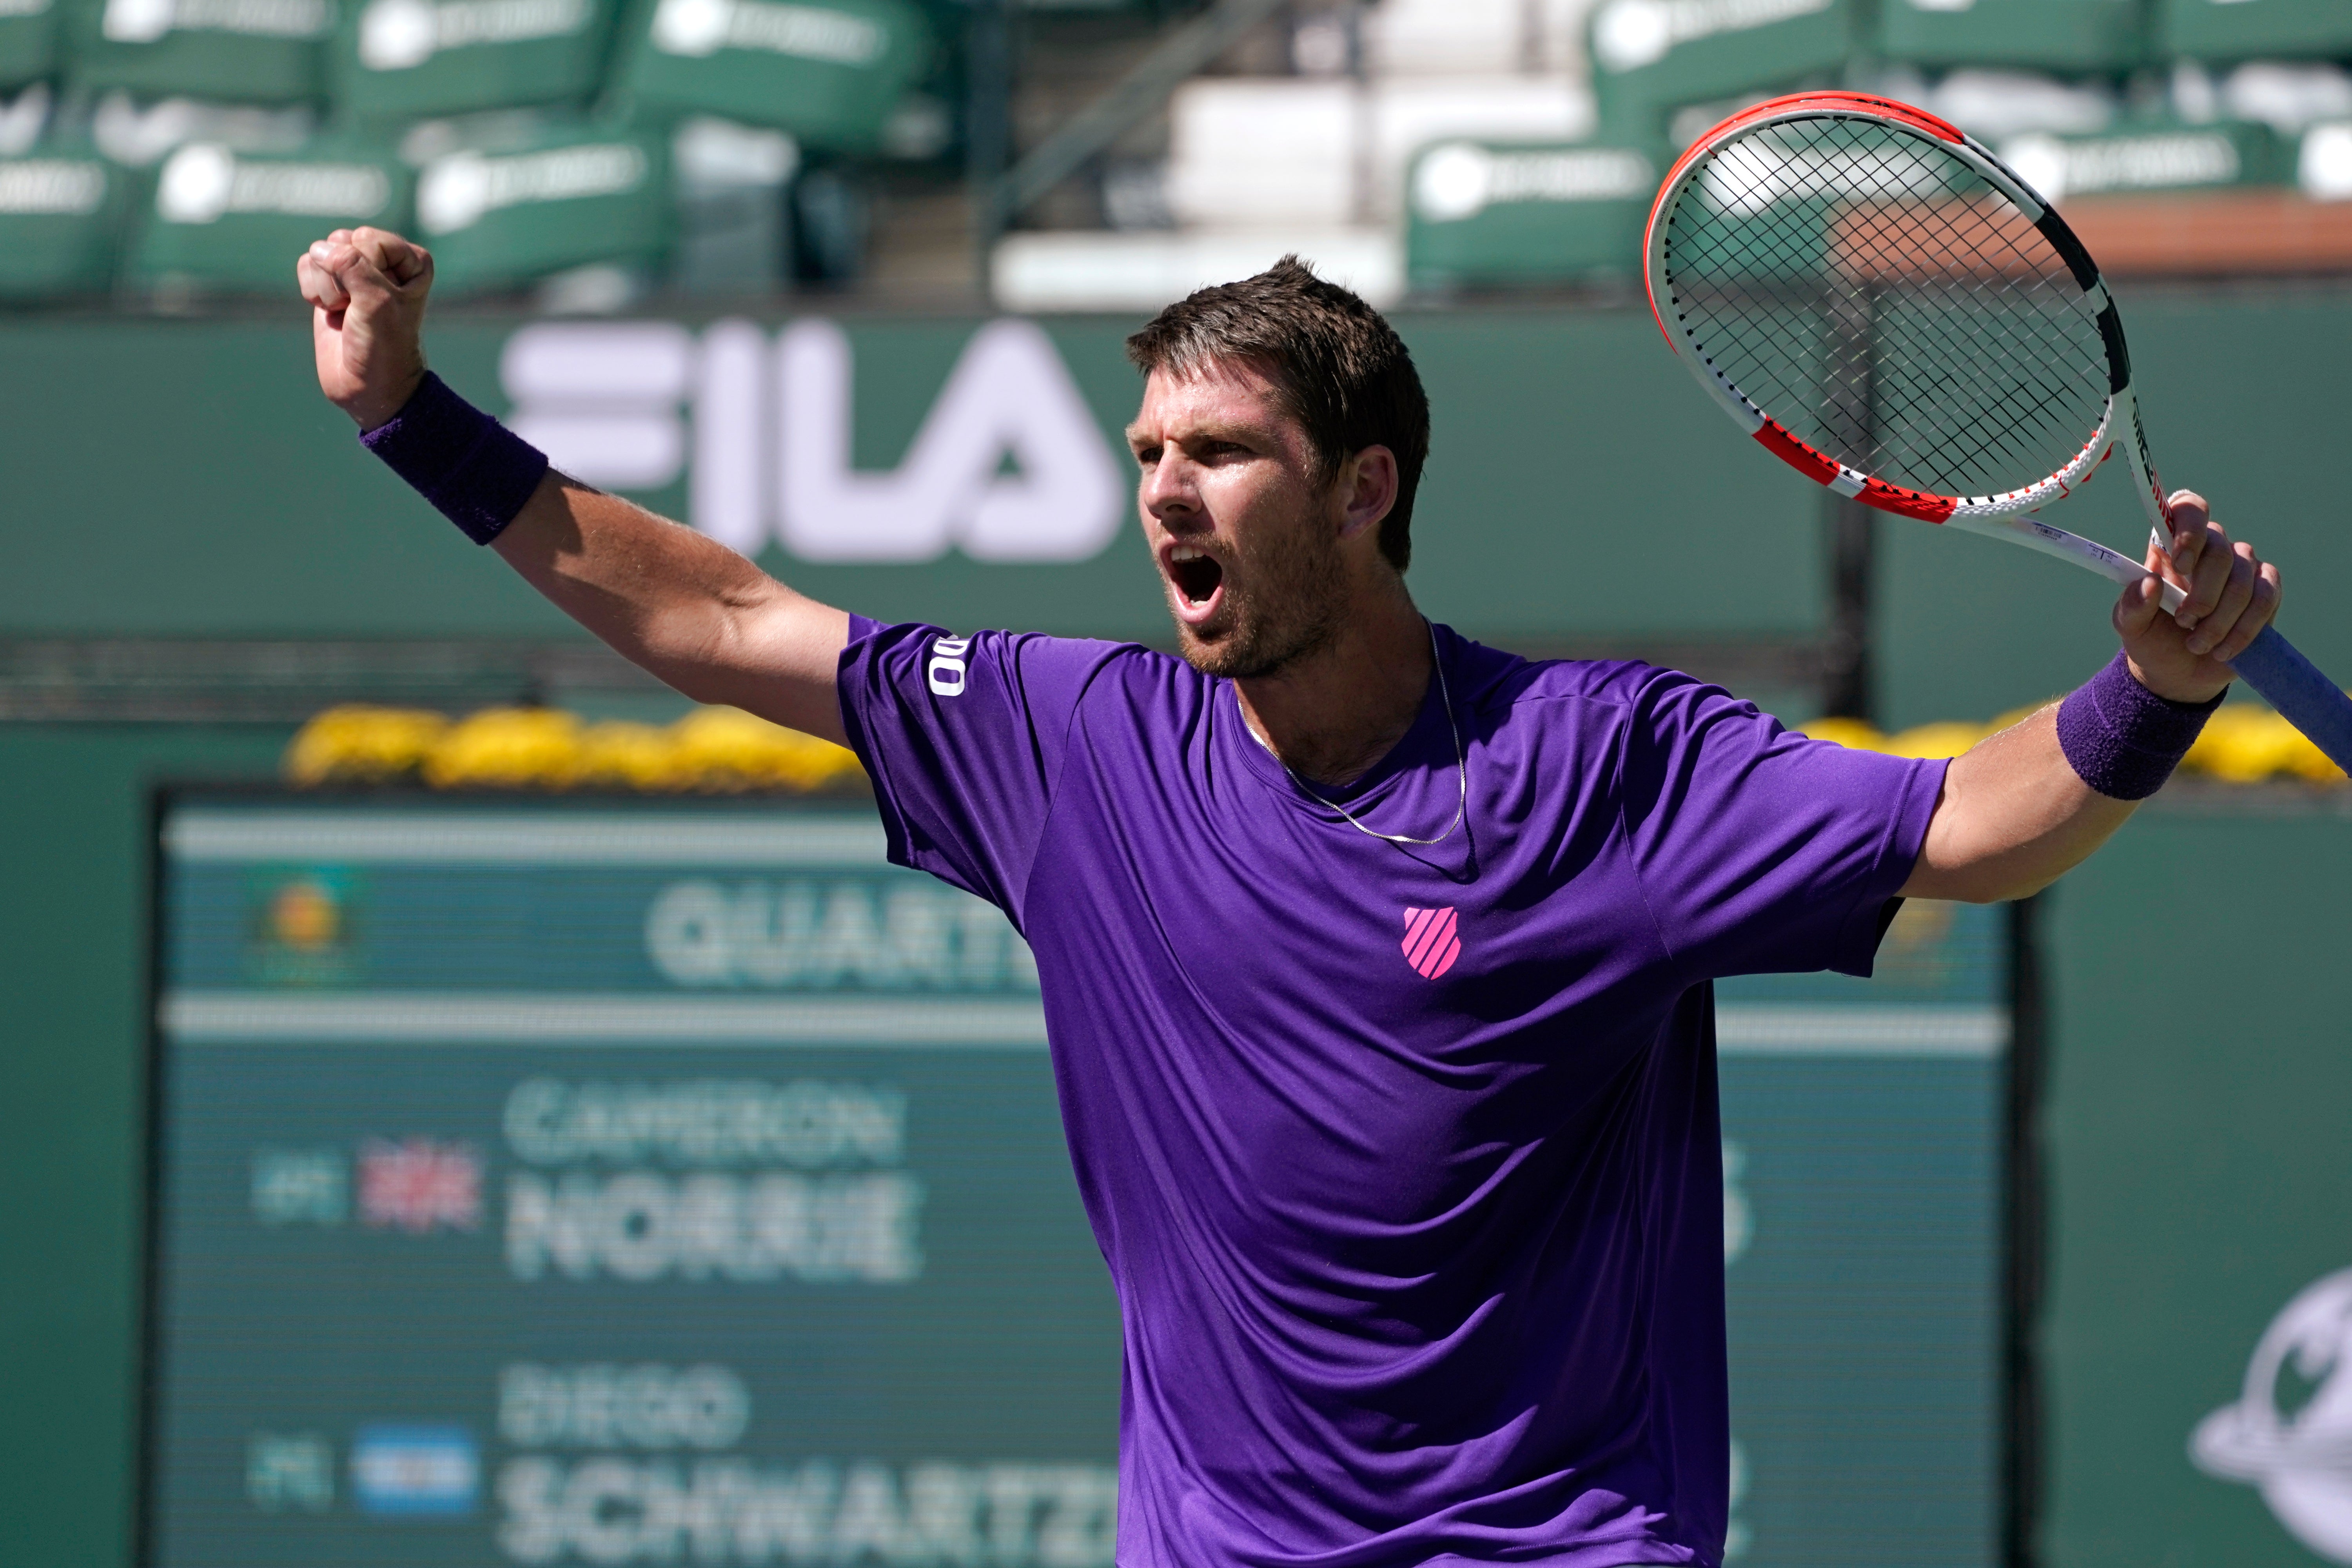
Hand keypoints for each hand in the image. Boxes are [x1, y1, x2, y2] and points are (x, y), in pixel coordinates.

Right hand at [296, 226, 432, 431]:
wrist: (367, 385)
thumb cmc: (384, 345)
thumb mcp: (377, 302)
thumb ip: (352, 266)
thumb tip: (319, 250)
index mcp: (410, 259)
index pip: (367, 239)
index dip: (365, 271)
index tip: (378, 301)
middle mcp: (382, 259)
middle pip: (341, 241)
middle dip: (341, 278)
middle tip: (357, 309)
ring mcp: (354, 270)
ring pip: (320, 253)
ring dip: (327, 288)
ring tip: (345, 312)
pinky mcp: (329, 283)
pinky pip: (306, 266)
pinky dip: (312, 291)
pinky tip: (330, 312)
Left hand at [2116, 489, 2281, 703]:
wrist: (2178, 674)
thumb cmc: (2152, 640)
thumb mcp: (2130, 626)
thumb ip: (2132, 605)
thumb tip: (2149, 583)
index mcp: (2172, 547)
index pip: (2188, 509)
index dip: (2190, 527)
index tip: (2180, 563)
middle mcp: (2209, 549)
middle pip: (2219, 550)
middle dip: (2203, 594)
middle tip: (2184, 621)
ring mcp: (2241, 567)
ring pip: (2243, 578)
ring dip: (2220, 618)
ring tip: (2197, 644)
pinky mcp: (2265, 590)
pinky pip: (2266, 597)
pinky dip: (2244, 627)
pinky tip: (2222, 649)